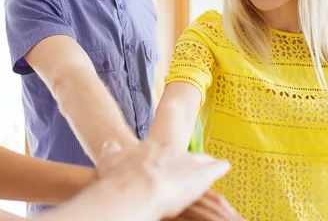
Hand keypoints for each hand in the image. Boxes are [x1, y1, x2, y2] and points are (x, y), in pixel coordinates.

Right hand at [96, 141, 231, 219]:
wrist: (136, 188)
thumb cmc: (120, 179)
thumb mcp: (109, 160)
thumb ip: (111, 151)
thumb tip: (110, 144)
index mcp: (147, 150)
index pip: (156, 152)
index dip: (158, 160)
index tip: (157, 166)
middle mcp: (168, 152)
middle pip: (179, 154)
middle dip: (182, 161)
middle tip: (181, 171)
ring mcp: (185, 161)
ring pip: (199, 159)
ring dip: (203, 163)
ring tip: (208, 165)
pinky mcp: (201, 174)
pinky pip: (215, 167)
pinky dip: (220, 167)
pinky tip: (224, 166)